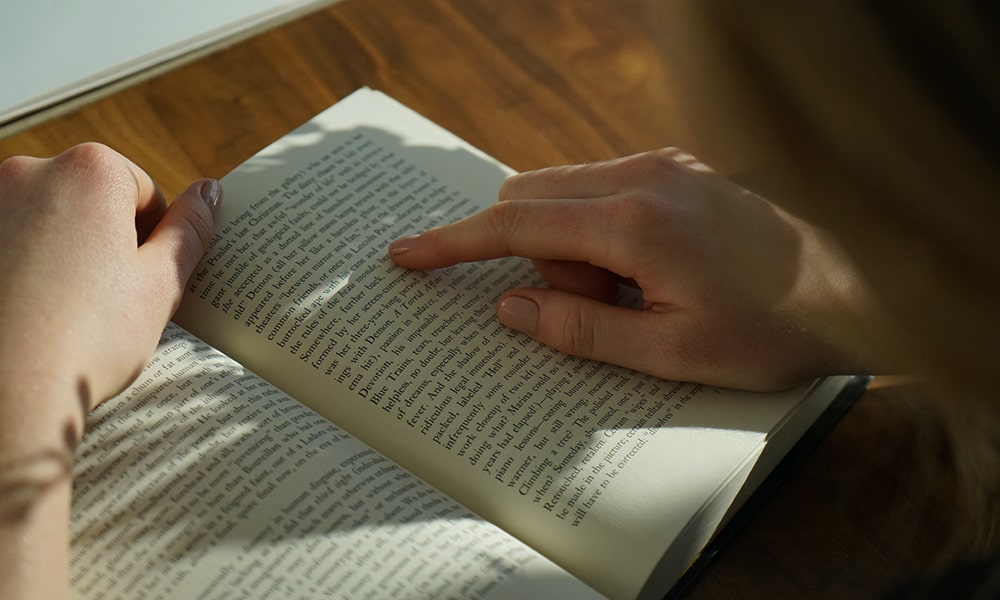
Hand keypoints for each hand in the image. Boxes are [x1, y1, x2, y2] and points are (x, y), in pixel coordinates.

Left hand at [0, 142, 220, 422]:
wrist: (2, 393)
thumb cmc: (86, 339)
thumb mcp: (160, 285)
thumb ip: (189, 230)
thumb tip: (208, 193)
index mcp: (90, 171)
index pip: (145, 192)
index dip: (153, 241)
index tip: (141, 282)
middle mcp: (29, 171)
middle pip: (92, 199)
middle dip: (105, 241)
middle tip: (106, 301)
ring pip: (46, 220)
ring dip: (61, 252)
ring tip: (63, 310)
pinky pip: (8, 240)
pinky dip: (20, 265)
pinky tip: (27, 309)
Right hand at [390, 148, 865, 389]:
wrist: (861, 283)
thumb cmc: (774, 327)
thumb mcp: (672, 353)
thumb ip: (580, 329)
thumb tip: (512, 309)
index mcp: (633, 224)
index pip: (514, 226)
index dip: (452, 243)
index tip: (406, 254)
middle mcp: (643, 177)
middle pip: (531, 200)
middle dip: (532, 257)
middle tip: (592, 307)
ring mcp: (663, 165)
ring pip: (565, 192)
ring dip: (570, 247)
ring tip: (639, 295)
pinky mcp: (679, 167)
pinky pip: (603, 189)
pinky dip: (598, 231)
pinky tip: (651, 270)